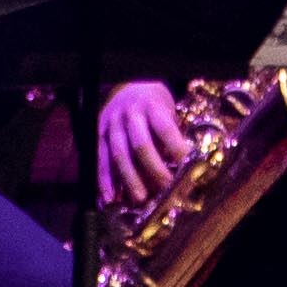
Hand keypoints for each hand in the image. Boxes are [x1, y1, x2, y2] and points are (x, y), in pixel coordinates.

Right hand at [93, 81, 198, 202]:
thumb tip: (184, 167)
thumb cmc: (155, 104)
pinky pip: (101, 159)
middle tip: (165, 188)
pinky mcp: (99, 135)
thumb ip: (171, 135)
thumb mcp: (168, 111)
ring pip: (119, 154)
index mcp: (152, 106)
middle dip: (153, 168)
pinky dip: (105, 180)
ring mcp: (112, 125)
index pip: (165, 128)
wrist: (127, 86)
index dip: (176, 148)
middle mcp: (130, 114)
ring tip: (140, 199)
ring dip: (129, 178)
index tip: (187, 167)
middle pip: (140, 144)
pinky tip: (110, 198)